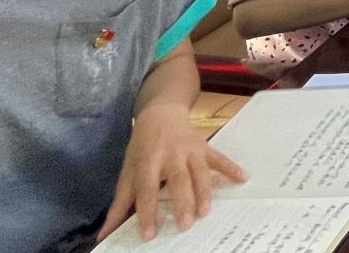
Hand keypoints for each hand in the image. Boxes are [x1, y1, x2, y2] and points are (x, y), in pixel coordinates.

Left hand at [100, 102, 247, 240]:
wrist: (161, 113)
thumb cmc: (142, 147)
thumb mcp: (128, 172)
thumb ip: (120, 204)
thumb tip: (105, 234)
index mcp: (148, 162)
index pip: (146, 189)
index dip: (147, 211)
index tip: (149, 234)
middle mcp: (170, 155)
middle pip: (178, 180)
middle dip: (182, 202)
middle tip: (186, 225)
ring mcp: (190, 150)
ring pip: (199, 171)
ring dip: (204, 191)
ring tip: (206, 212)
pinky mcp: (205, 147)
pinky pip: (219, 158)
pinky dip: (231, 167)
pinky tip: (243, 178)